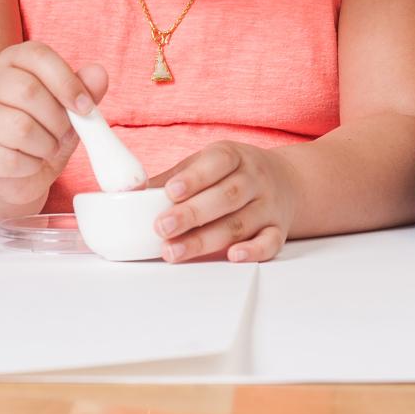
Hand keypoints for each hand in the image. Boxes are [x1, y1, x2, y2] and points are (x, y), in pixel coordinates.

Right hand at [0, 42, 108, 210]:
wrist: (16, 173)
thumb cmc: (43, 131)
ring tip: (47, 148)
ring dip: (46, 145)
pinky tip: (29, 163)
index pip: (38, 55)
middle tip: (64, 133)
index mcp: (13, 61)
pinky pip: (10, 159)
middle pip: (28, 91)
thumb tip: (98, 73)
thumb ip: (85, 90)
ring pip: (20, 127)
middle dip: (58, 119)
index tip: (85, 107)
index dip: (67, 81)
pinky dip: (31, 166)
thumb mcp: (70, 108)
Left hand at [149, 142, 299, 263]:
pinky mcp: (278, 229)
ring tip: (173, 251)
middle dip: (192, 214)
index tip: (170, 192)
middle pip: (226, 197)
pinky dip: (253, 251)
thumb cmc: (233, 174)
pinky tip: (232, 257)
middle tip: (161, 227)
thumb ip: (173, 178)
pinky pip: (270, 242)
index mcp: (234, 156)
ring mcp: (268, 205)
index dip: (194, 178)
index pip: (217, 163)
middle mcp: (255, 179)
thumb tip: (128, 194)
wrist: (286, 181)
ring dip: (205, 240)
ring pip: (240, 224)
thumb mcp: (205, 164)